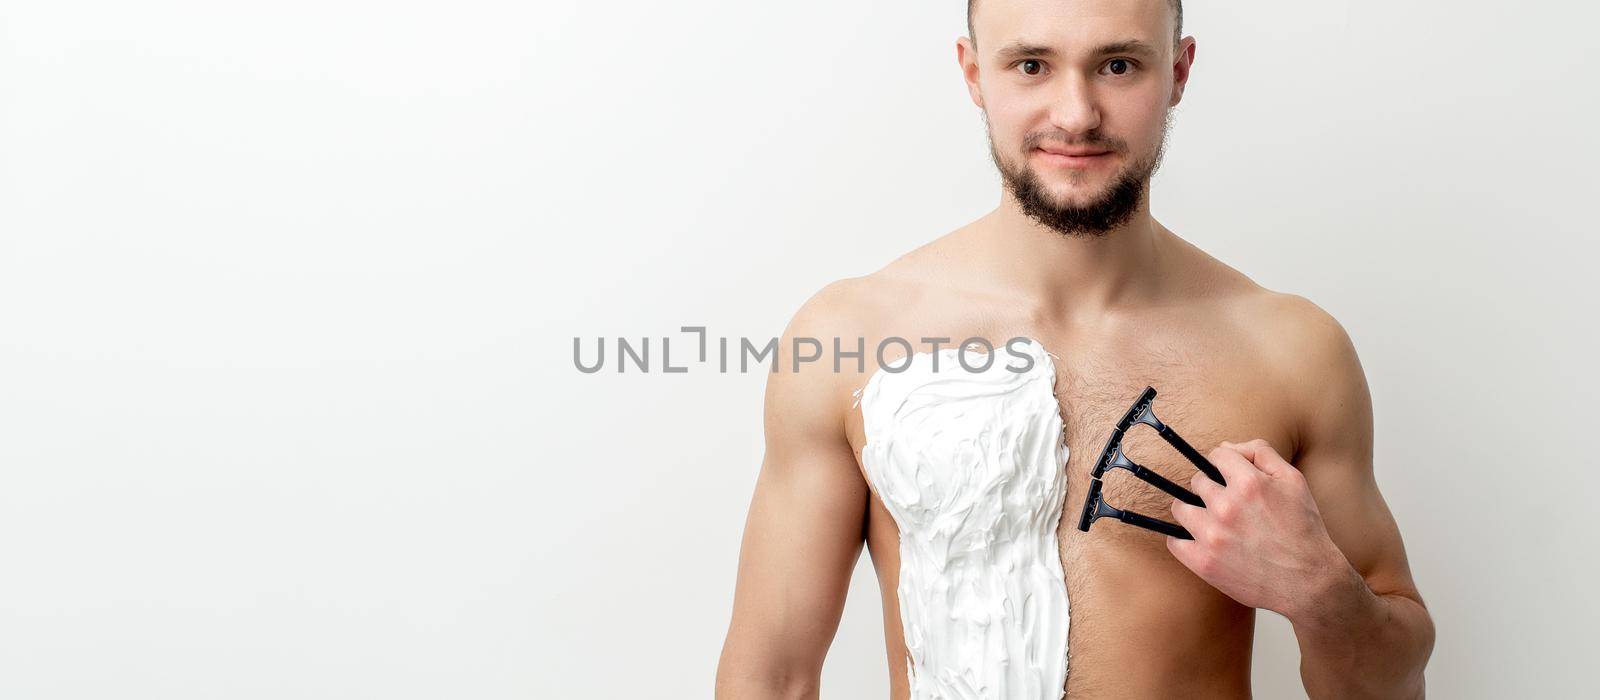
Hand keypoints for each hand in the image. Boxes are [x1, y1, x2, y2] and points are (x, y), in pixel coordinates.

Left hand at [1166, 439, 1352, 620]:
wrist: (1310, 583)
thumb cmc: (1304, 530)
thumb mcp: (1294, 481)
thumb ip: (1261, 454)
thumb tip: (1227, 447)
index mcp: (1249, 483)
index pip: (1217, 456)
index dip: (1223, 464)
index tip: (1226, 475)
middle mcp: (1227, 507)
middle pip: (1197, 481)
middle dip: (1210, 488)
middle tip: (1226, 503)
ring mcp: (1212, 536)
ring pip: (1180, 508)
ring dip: (1192, 511)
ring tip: (1210, 521)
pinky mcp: (1203, 562)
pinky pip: (1174, 541)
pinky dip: (1183, 540)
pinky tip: (1199, 541)